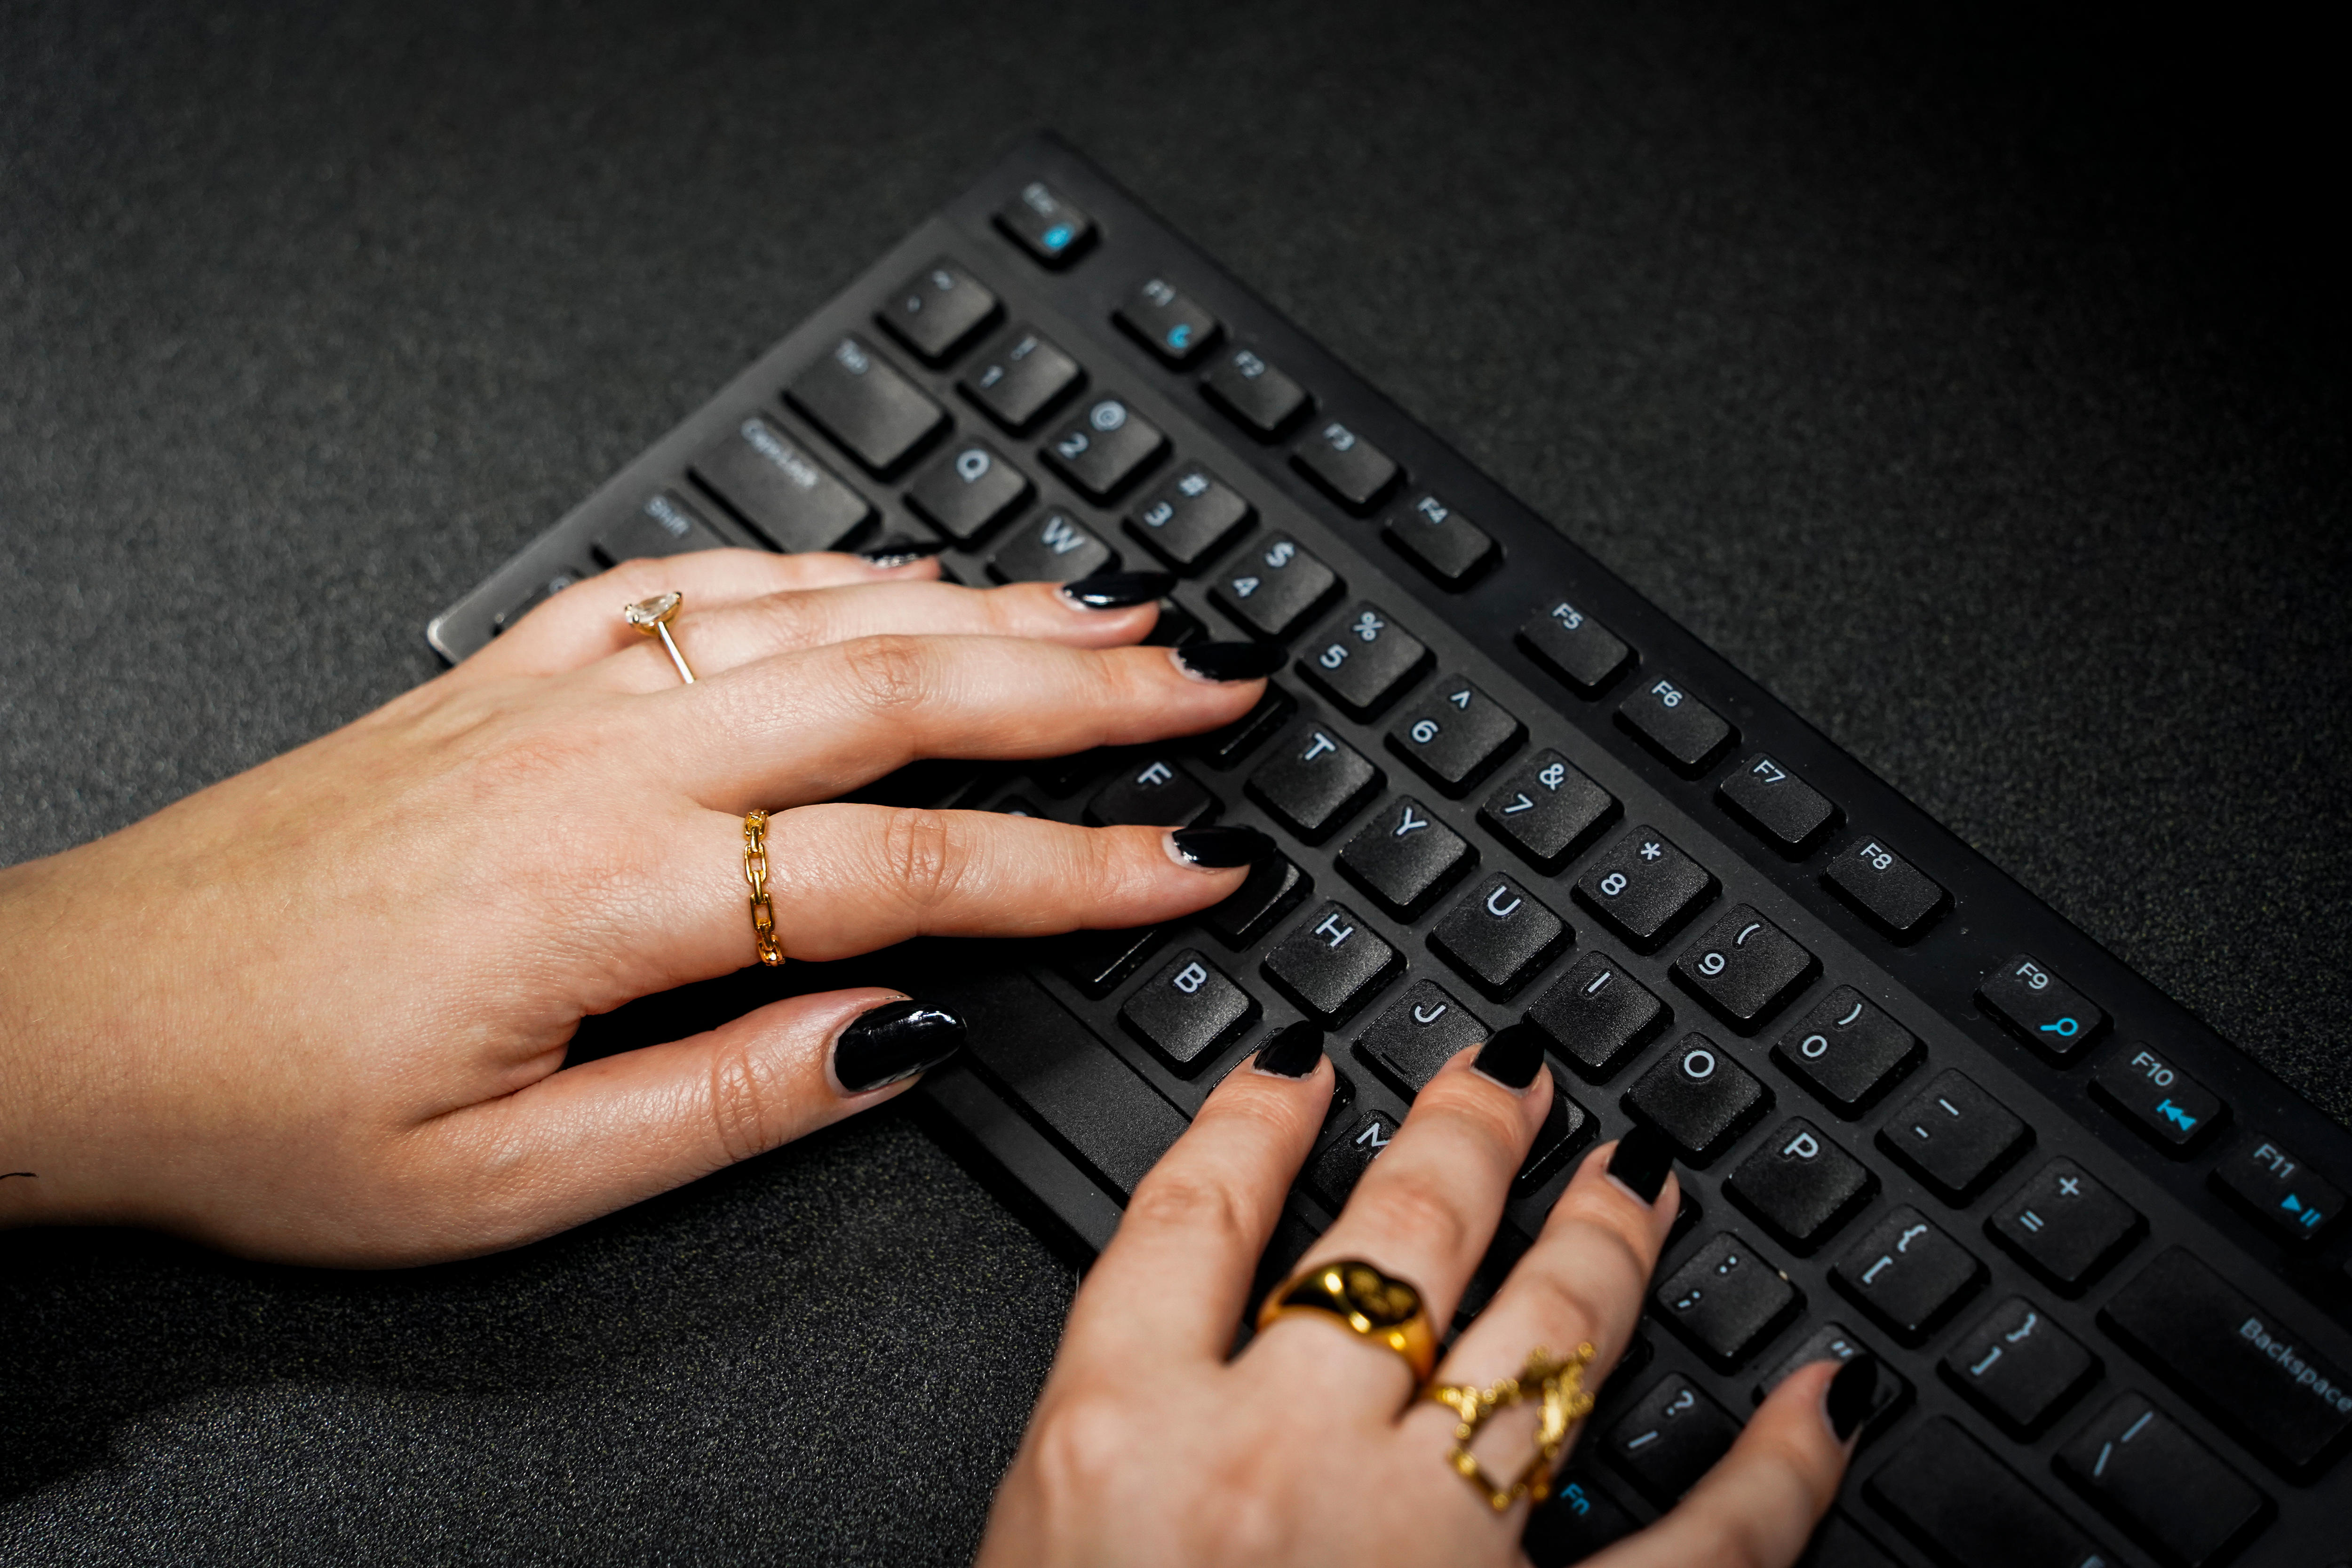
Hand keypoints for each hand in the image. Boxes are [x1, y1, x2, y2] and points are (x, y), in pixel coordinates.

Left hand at [0, 549, 1276, 1264]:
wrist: (74, 1017)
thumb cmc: (269, 1113)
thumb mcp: (508, 1183)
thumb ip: (725, 1102)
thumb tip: (894, 1038)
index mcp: (617, 892)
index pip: (914, 868)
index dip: (1079, 868)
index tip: (1196, 862)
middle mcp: (602, 758)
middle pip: (898, 690)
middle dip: (1083, 684)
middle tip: (1211, 679)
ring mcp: (553, 694)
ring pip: (816, 615)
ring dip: (980, 606)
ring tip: (1109, 608)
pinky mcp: (507, 672)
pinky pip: (694, 581)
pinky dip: (818, 564)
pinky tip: (897, 569)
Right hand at [979, 1040, 1867, 1566]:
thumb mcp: (1035, 1560)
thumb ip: (1094, 1457)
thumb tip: (1164, 1362)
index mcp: (1117, 1437)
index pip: (1191, 1210)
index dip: (1256, 1110)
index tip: (1303, 1063)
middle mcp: (1273, 1458)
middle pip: (1385, 1236)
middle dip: (1463, 1135)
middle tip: (1512, 1074)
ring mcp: (1418, 1545)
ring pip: (1537, 1331)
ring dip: (1601, 1236)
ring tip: (1634, 1172)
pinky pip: (1704, 1546)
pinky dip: (1780, 1465)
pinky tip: (1825, 1397)